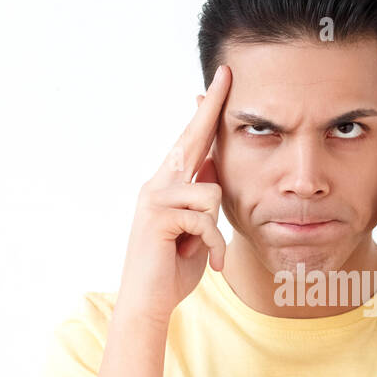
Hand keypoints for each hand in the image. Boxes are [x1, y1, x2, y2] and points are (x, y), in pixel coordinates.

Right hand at [114, 65, 230, 328]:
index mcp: (168, 185)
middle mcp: (157, 184)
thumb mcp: (198, 229)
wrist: (149, 302)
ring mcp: (155, 198)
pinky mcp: (158, 216)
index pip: (191, 142)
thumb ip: (203, 198)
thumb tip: (215, 164)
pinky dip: (214, 246)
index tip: (220, 81)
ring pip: (211, 193)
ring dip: (216, 230)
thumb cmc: (173, 268)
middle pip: (191, 140)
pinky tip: (206, 262)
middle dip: (211, 108)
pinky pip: (206, 220)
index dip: (207, 112)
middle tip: (227, 73)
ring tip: (203, 250)